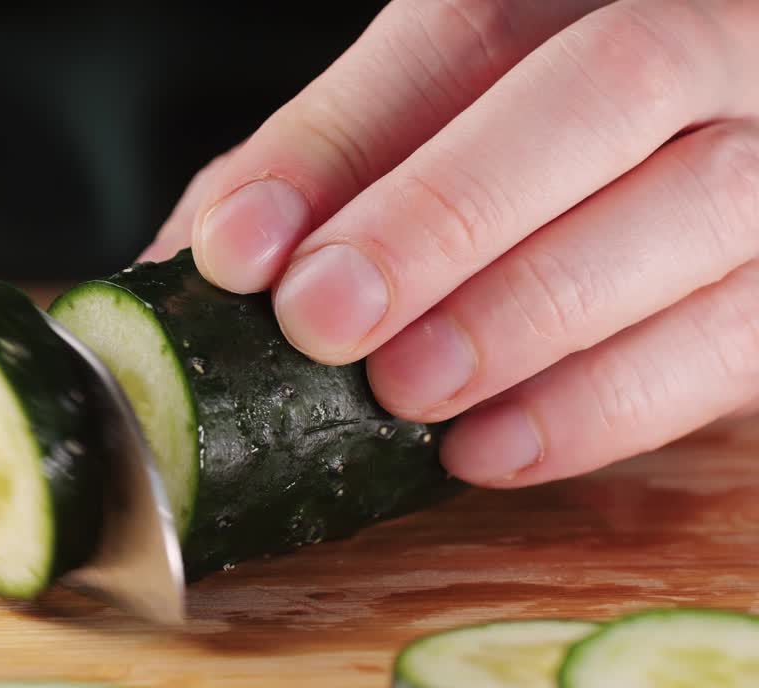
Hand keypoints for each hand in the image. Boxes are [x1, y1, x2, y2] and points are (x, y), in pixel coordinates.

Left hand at [144, 0, 758, 488]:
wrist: (692, 177)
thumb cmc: (533, 169)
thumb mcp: (427, 137)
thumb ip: (320, 180)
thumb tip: (183, 279)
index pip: (454, 38)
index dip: (335, 146)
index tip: (239, 253)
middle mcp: (704, 40)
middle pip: (607, 87)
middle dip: (447, 214)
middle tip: (326, 322)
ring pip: (695, 206)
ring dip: (527, 315)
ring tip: (405, 393)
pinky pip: (732, 339)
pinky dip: (602, 406)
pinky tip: (487, 446)